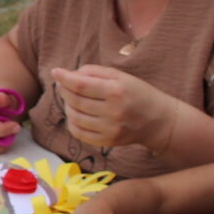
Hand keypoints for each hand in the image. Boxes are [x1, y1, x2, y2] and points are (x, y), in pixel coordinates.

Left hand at [49, 64, 173, 153]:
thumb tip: (70, 75)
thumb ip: (95, 72)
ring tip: (71, 98)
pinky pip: (79, 133)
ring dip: (67, 106)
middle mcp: (112, 112)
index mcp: (116, 91)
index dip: (64, 78)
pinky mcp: (107, 141)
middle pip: (75, 101)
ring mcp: (109, 129)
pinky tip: (76, 114)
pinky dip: (72, 122)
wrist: (158, 121)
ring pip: (74, 117)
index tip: (55, 72)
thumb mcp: (120, 76)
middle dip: (64, 90)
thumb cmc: (137, 93)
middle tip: (62, 84)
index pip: (81, 85)